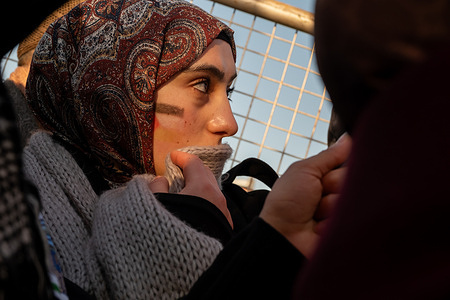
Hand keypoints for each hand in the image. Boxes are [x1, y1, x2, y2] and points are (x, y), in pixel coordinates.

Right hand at [148, 151, 233, 227]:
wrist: (185, 264)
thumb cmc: (168, 231)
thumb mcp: (154, 204)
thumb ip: (156, 186)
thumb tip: (162, 181)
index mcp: (202, 188)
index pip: (194, 163)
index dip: (181, 157)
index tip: (172, 156)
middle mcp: (217, 198)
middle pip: (206, 175)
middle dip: (191, 170)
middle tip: (177, 170)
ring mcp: (223, 214)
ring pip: (211, 192)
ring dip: (198, 187)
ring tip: (182, 190)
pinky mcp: (224, 228)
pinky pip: (214, 207)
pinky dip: (203, 201)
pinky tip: (192, 208)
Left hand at [260, 134, 350, 257]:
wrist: (281, 236)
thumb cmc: (286, 202)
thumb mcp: (304, 171)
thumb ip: (329, 156)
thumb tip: (347, 138)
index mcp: (327, 178)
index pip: (350, 165)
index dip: (337, 171)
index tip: (323, 178)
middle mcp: (338, 194)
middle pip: (354, 181)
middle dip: (333, 187)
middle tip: (315, 196)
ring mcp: (344, 213)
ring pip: (355, 200)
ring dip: (331, 206)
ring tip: (316, 215)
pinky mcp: (348, 230)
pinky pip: (355, 220)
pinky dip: (333, 222)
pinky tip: (320, 228)